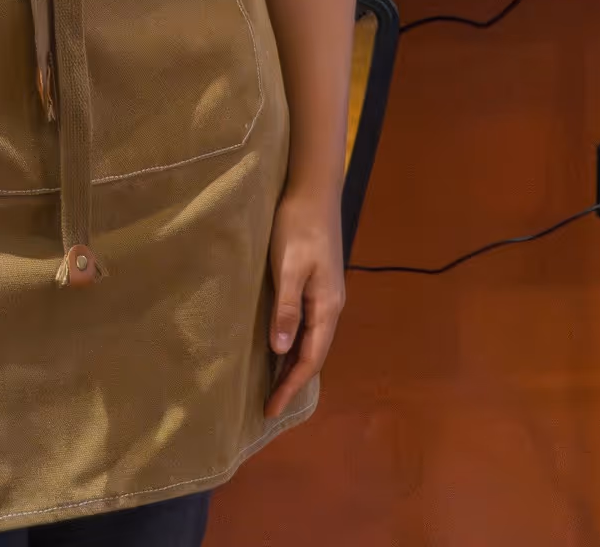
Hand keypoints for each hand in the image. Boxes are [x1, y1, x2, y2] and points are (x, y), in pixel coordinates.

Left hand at [265, 184, 344, 420]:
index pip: (310, 359)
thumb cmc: (297, 225)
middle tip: (268, 405)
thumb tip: (280, 350)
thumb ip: (286, 308)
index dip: (291, 386)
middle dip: (292, 381)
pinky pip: (308, 325)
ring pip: (311, 340)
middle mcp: (331, 305)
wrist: (313, 189)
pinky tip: (281, 345)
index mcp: (326, 306)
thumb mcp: (288, 266)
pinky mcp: (318, 282)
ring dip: (293, 363)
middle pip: (313, 355)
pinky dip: (295, 343)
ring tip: (272, 384)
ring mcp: (326, 294)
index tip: (271, 410)